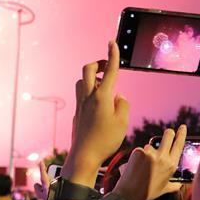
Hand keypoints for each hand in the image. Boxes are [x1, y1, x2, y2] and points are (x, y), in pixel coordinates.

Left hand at [65, 41, 128, 180]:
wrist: (84, 156)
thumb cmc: (106, 140)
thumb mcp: (122, 121)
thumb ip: (123, 104)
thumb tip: (118, 96)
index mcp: (101, 97)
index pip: (109, 70)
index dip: (112, 55)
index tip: (112, 42)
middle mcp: (88, 98)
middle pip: (87, 69)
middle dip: (98, 62)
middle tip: (107, 65)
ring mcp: (80, 106)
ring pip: (81, 82)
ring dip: (91, 77)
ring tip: (104, 85)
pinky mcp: (77, 114)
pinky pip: (81, 96)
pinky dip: (90, 92)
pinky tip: (100, 105)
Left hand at [111, 125, 185, 199]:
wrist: (128, 195)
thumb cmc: (146, 193)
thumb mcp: (164, 189)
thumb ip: (173, 185)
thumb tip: (179, 185)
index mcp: (171, 165)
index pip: (179, 145)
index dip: (181, 134)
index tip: (182, 127)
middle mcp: (163, 157)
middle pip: (168, 136)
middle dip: (168, 133)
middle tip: (168, 132)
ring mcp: (150, 153)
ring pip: (150, 146)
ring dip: (147, 152)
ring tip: (141, 167)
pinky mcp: (138, 152)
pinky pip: (139, 150)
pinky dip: (137, 156)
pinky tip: (134, 167)